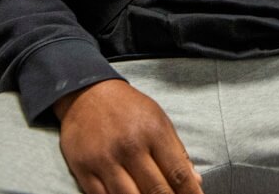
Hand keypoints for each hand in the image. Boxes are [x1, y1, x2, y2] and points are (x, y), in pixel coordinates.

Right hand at [54, 79, 203, 193]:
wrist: (88, 94)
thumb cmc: (129, 109)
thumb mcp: (159, 120)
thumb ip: (177, 151)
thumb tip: (195, 180)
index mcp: (154, 132)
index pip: (177, 173)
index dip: (190, 193)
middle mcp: (130, 147)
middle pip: (156, 190)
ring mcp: (105, 160)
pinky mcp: (83, 169)